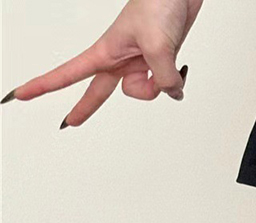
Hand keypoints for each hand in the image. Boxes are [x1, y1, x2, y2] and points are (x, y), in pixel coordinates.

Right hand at [0, 0, 202, 127]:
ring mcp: (139, 60)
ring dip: (159, 83)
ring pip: (144, 92)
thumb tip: (171, 93)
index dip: (45, 85)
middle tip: (70, 123)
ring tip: (166, 58)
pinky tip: (178, 66)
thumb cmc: (158, 4)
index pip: (69, 73)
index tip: (22, 95)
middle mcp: (120, 58)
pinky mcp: (158, 61)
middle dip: (85, 107)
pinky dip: (174, 81)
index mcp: (106, 51)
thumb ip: (162, 79)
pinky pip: (165, 85)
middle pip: (99, 91)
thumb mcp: (157, 46)